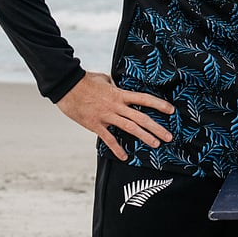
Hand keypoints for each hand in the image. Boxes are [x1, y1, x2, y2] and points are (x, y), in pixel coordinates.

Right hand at [56, 71, 174, 160]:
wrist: (66, 86)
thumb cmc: (85, 81)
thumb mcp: (104, 79)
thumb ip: (115, 86)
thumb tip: (119, 87)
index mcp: (120, 94)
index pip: (144, 99)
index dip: (159, 104)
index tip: (171, 110)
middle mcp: (116, 106)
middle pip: (141, 117)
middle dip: (157, 128)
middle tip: (169, 137)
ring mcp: (106, 116)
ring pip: (129, 128)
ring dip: (144, 137)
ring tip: (155, 144)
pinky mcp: (95, 124)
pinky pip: (109, 139)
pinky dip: (117, 148)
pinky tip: (125, 156)